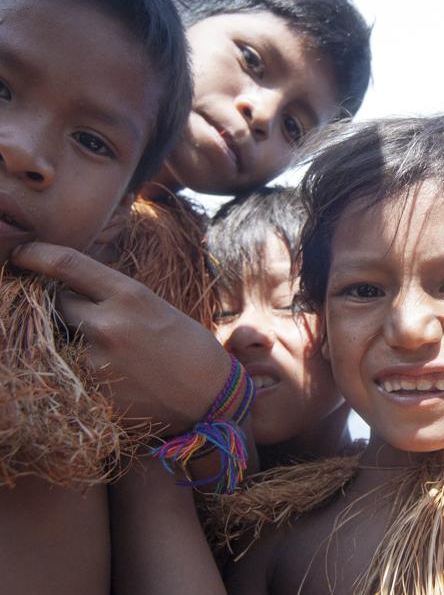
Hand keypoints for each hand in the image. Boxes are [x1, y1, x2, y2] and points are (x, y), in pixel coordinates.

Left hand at [11, 242, 231, 432]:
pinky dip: (90, 374)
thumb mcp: (156, 309)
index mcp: (130, 295)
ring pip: (66, 341)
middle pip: (58, 303)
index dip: (36, 255)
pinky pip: (75, 373)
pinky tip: (120, 380)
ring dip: (81, 344)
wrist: (212, 398)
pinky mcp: (93, 392)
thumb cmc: (191, 348)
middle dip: (69, 307)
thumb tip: (73, 289)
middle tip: (98, 321)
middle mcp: (108, 323)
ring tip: (120, 358)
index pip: (67, 264)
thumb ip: (116, 299)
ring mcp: (96, 360)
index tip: (22, 254)